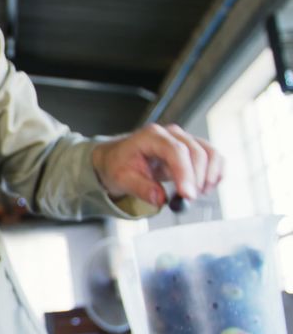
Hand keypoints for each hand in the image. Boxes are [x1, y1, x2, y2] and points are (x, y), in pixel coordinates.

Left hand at [91, 123, 224, 206]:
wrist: (118, 158)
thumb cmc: (119, 165)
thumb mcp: (121, 179)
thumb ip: (141, 188)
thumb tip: (160, 199)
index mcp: (151, 136)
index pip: (176, 151)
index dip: (185, 173)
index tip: (188, 195)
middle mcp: (171, 134)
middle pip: (196, 152)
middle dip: (196, 179)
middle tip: (188, 200)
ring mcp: (185, 139)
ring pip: (210, 153)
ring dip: (209, 176)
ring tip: (196, 194)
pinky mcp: (194, 148)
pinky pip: (214, 157)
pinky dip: (215, 173)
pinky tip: (205, 187)